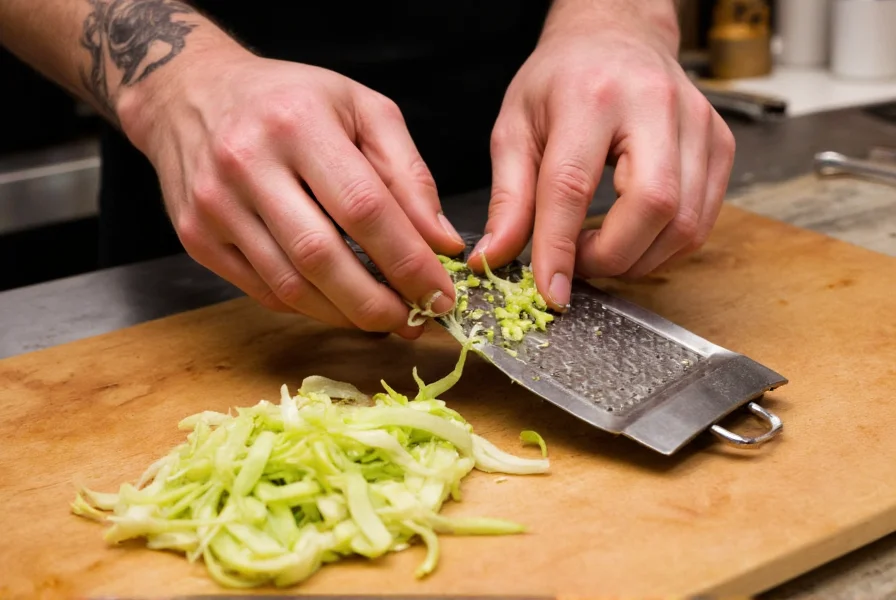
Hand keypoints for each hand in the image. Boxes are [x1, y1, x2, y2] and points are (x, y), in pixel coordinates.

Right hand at [117, 47, 463, 338]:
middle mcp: (247, 163)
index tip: (440, 294)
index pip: (364, 208)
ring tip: (385, 320)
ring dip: (346, 315)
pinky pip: (263, 291)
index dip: (407, 261)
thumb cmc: (291, 100)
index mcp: (299, 123)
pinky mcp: (197, 237)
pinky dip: (310, 307)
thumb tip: (442, 243)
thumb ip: (409, 174)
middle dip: (377, 304)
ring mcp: (214, 206)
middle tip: (415, 322)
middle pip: (322, 258)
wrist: (192, 93)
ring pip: (290, 286)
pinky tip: (339, 304)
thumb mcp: (362, 110)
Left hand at [473, 8, 735, 309]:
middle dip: (611, 258)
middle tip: (577, 263)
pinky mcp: (720, 144)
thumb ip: (508, 197)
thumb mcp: (515, 127)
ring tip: (599, 249)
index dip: (560, 249)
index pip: (573, 186)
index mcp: (590, 96)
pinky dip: (665, 248)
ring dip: (638, 260)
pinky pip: (702, 222)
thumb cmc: (562, 79)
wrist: (619, 35)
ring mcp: (698, 124)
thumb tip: (494, 257)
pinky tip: (633, 237)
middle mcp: (655, 105)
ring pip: (685, 225)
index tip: (552, 293)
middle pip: (651, 208)